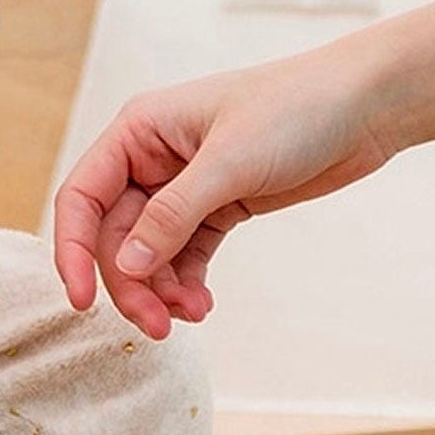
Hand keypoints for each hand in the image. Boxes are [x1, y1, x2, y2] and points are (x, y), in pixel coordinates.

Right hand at [52, 45, 394, 339]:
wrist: (362, 107)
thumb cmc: (294, 110)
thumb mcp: (230, 162)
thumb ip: (173, 215)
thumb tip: (126, 264)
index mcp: (139, 129)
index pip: (83, 195)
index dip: (73, 249)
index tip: (82, 301)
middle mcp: (152, 157)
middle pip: (115, 233)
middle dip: (130, 283)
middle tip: (157, 326)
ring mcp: (185, 184)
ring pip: (149, 250)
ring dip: (161, 289)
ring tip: (192, 315)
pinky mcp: (219, 206)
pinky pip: (184, 254)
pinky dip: (186, 282)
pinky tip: (202, 303)